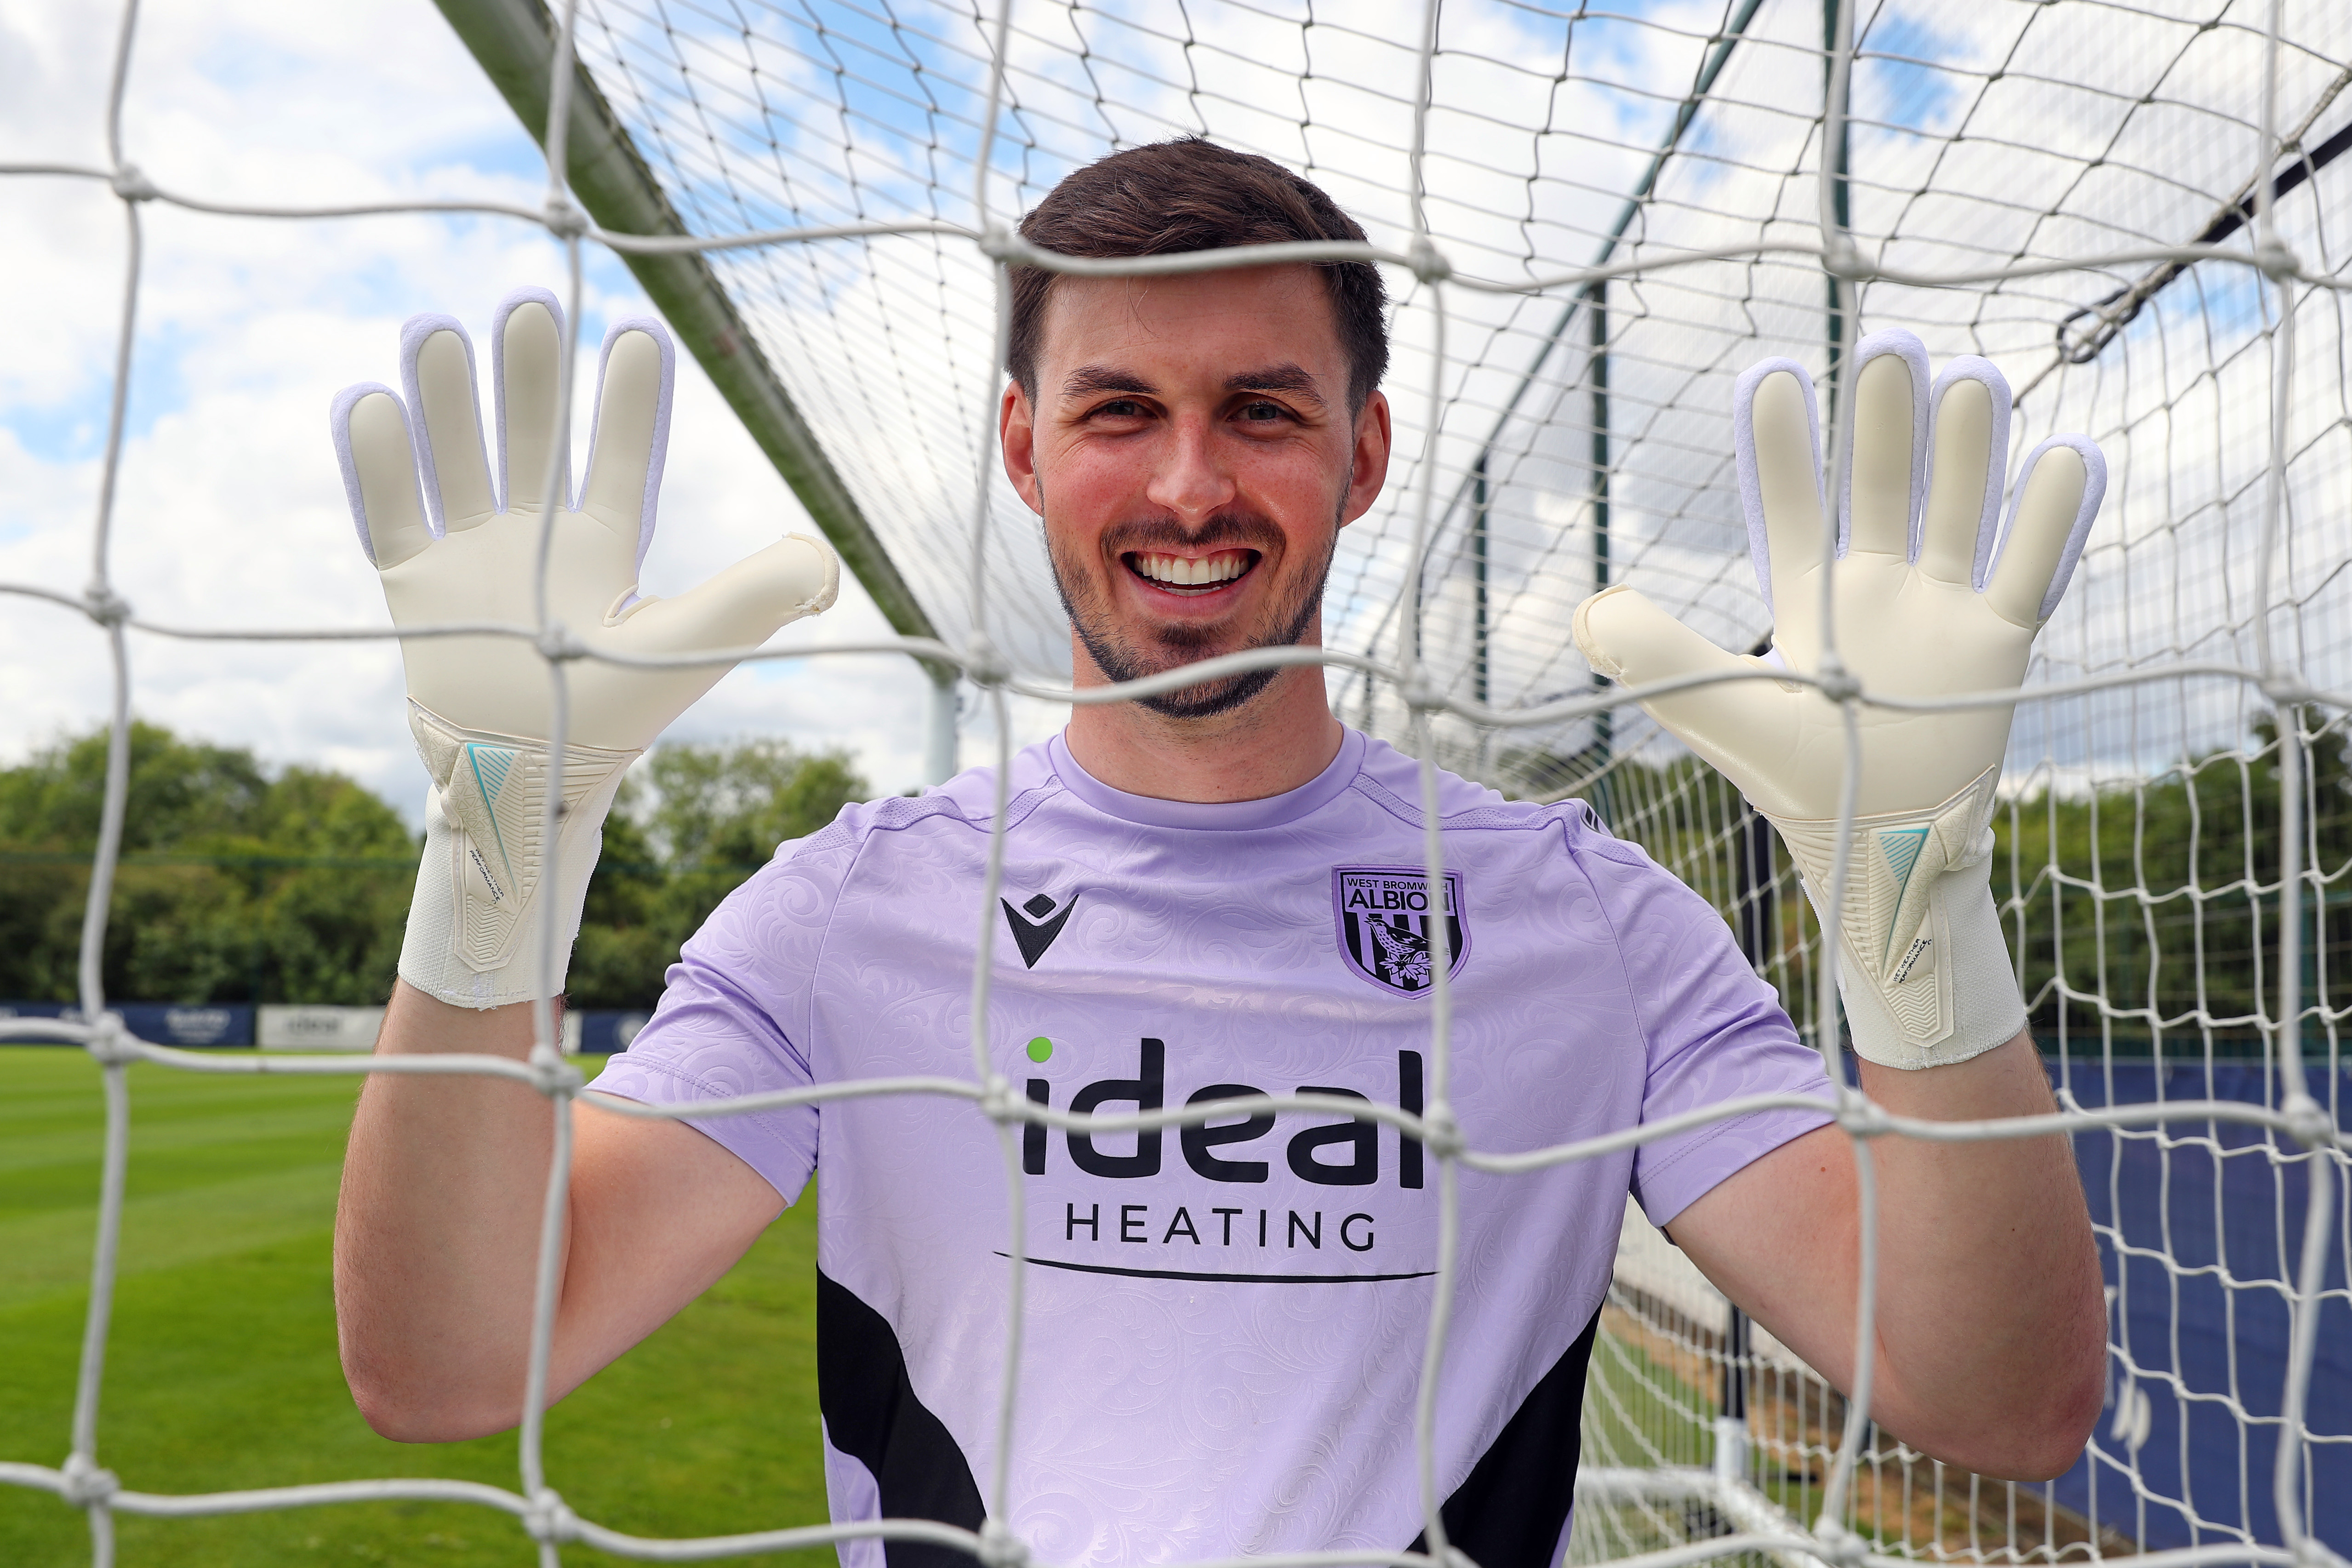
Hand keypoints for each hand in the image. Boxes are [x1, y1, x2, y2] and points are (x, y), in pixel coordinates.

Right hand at [332, 287, 837, 1007]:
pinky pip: (390, 512)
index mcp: (606, 546)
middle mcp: (537, 537)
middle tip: (529, 309)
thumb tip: (826, 567)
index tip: (640, 334)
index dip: (630, 403)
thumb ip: (756, 599)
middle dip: (529, 377)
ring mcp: (473, 554)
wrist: (531, 779)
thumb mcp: (693, 646)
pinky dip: (377, 460)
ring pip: (457, 457)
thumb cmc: (618, 714)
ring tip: (436, 329)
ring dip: (447, 398)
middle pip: (531, 439)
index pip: (622, 459)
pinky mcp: (415, 583)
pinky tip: (369, 401)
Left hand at [1573, 329, 2103, 1066]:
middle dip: (1884, 423)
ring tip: (1972, 378)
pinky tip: (2068, 454)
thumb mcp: (1718, 713)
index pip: (1792, 508)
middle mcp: (1877, 588)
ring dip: (1967, 450)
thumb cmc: (1794, 783)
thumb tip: (1583, 612)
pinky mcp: (1998, 644)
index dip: (1783, 449)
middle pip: (1883, 488)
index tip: (1774, 374)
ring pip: (1956, 511)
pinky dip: (2051, 519)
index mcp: (1809, 599)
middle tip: (1887, 346)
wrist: (1880, 849)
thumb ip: (1657, 659)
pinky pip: (2029, 572)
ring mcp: (1941, 610)